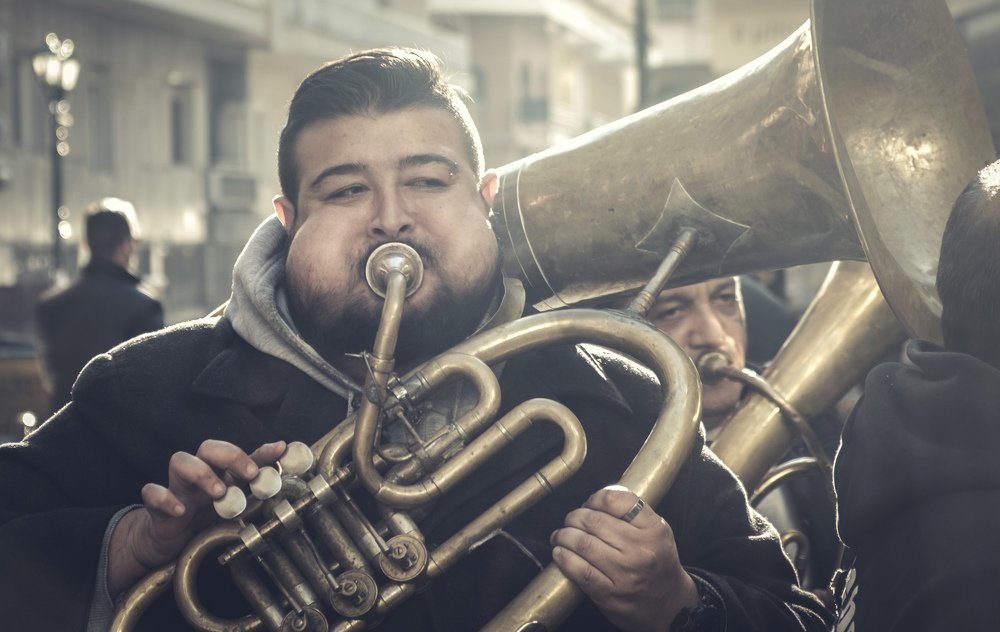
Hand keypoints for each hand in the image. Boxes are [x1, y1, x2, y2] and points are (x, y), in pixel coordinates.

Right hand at [107, 439, 286, 595]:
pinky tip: (180, 511)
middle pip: (209, 447)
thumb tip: (284, 483)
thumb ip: (254, 495)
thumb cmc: (203, 519)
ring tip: (218, 492)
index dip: (262, 451)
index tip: (281, 450)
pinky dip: (165, 498)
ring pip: (180, 461)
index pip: (242, 455)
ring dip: (201, 473)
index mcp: (221, 474)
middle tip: (250, 473)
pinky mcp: (156, 506)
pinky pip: (152, 493)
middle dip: (231, 456)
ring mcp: (177, 488)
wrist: (167, 542)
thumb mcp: (233, 508)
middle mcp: (200, 475)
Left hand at [550, 485, 698, 631]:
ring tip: (561, 535)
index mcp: (653, 530)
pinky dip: (564, 558)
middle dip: (575, 517)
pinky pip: (580, 571)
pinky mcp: (609, 594)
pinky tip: (560, 552)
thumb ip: (632, 511)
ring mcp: (624, 574)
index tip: (589, 503)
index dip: (595, 498)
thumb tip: (597, 498)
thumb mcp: (656, 531)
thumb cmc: (658, 562)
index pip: (616, 501)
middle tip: (571, 520)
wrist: (670, 604)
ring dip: (564, 535)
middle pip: (594, 521)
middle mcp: (640, 551)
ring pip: (583, 544)